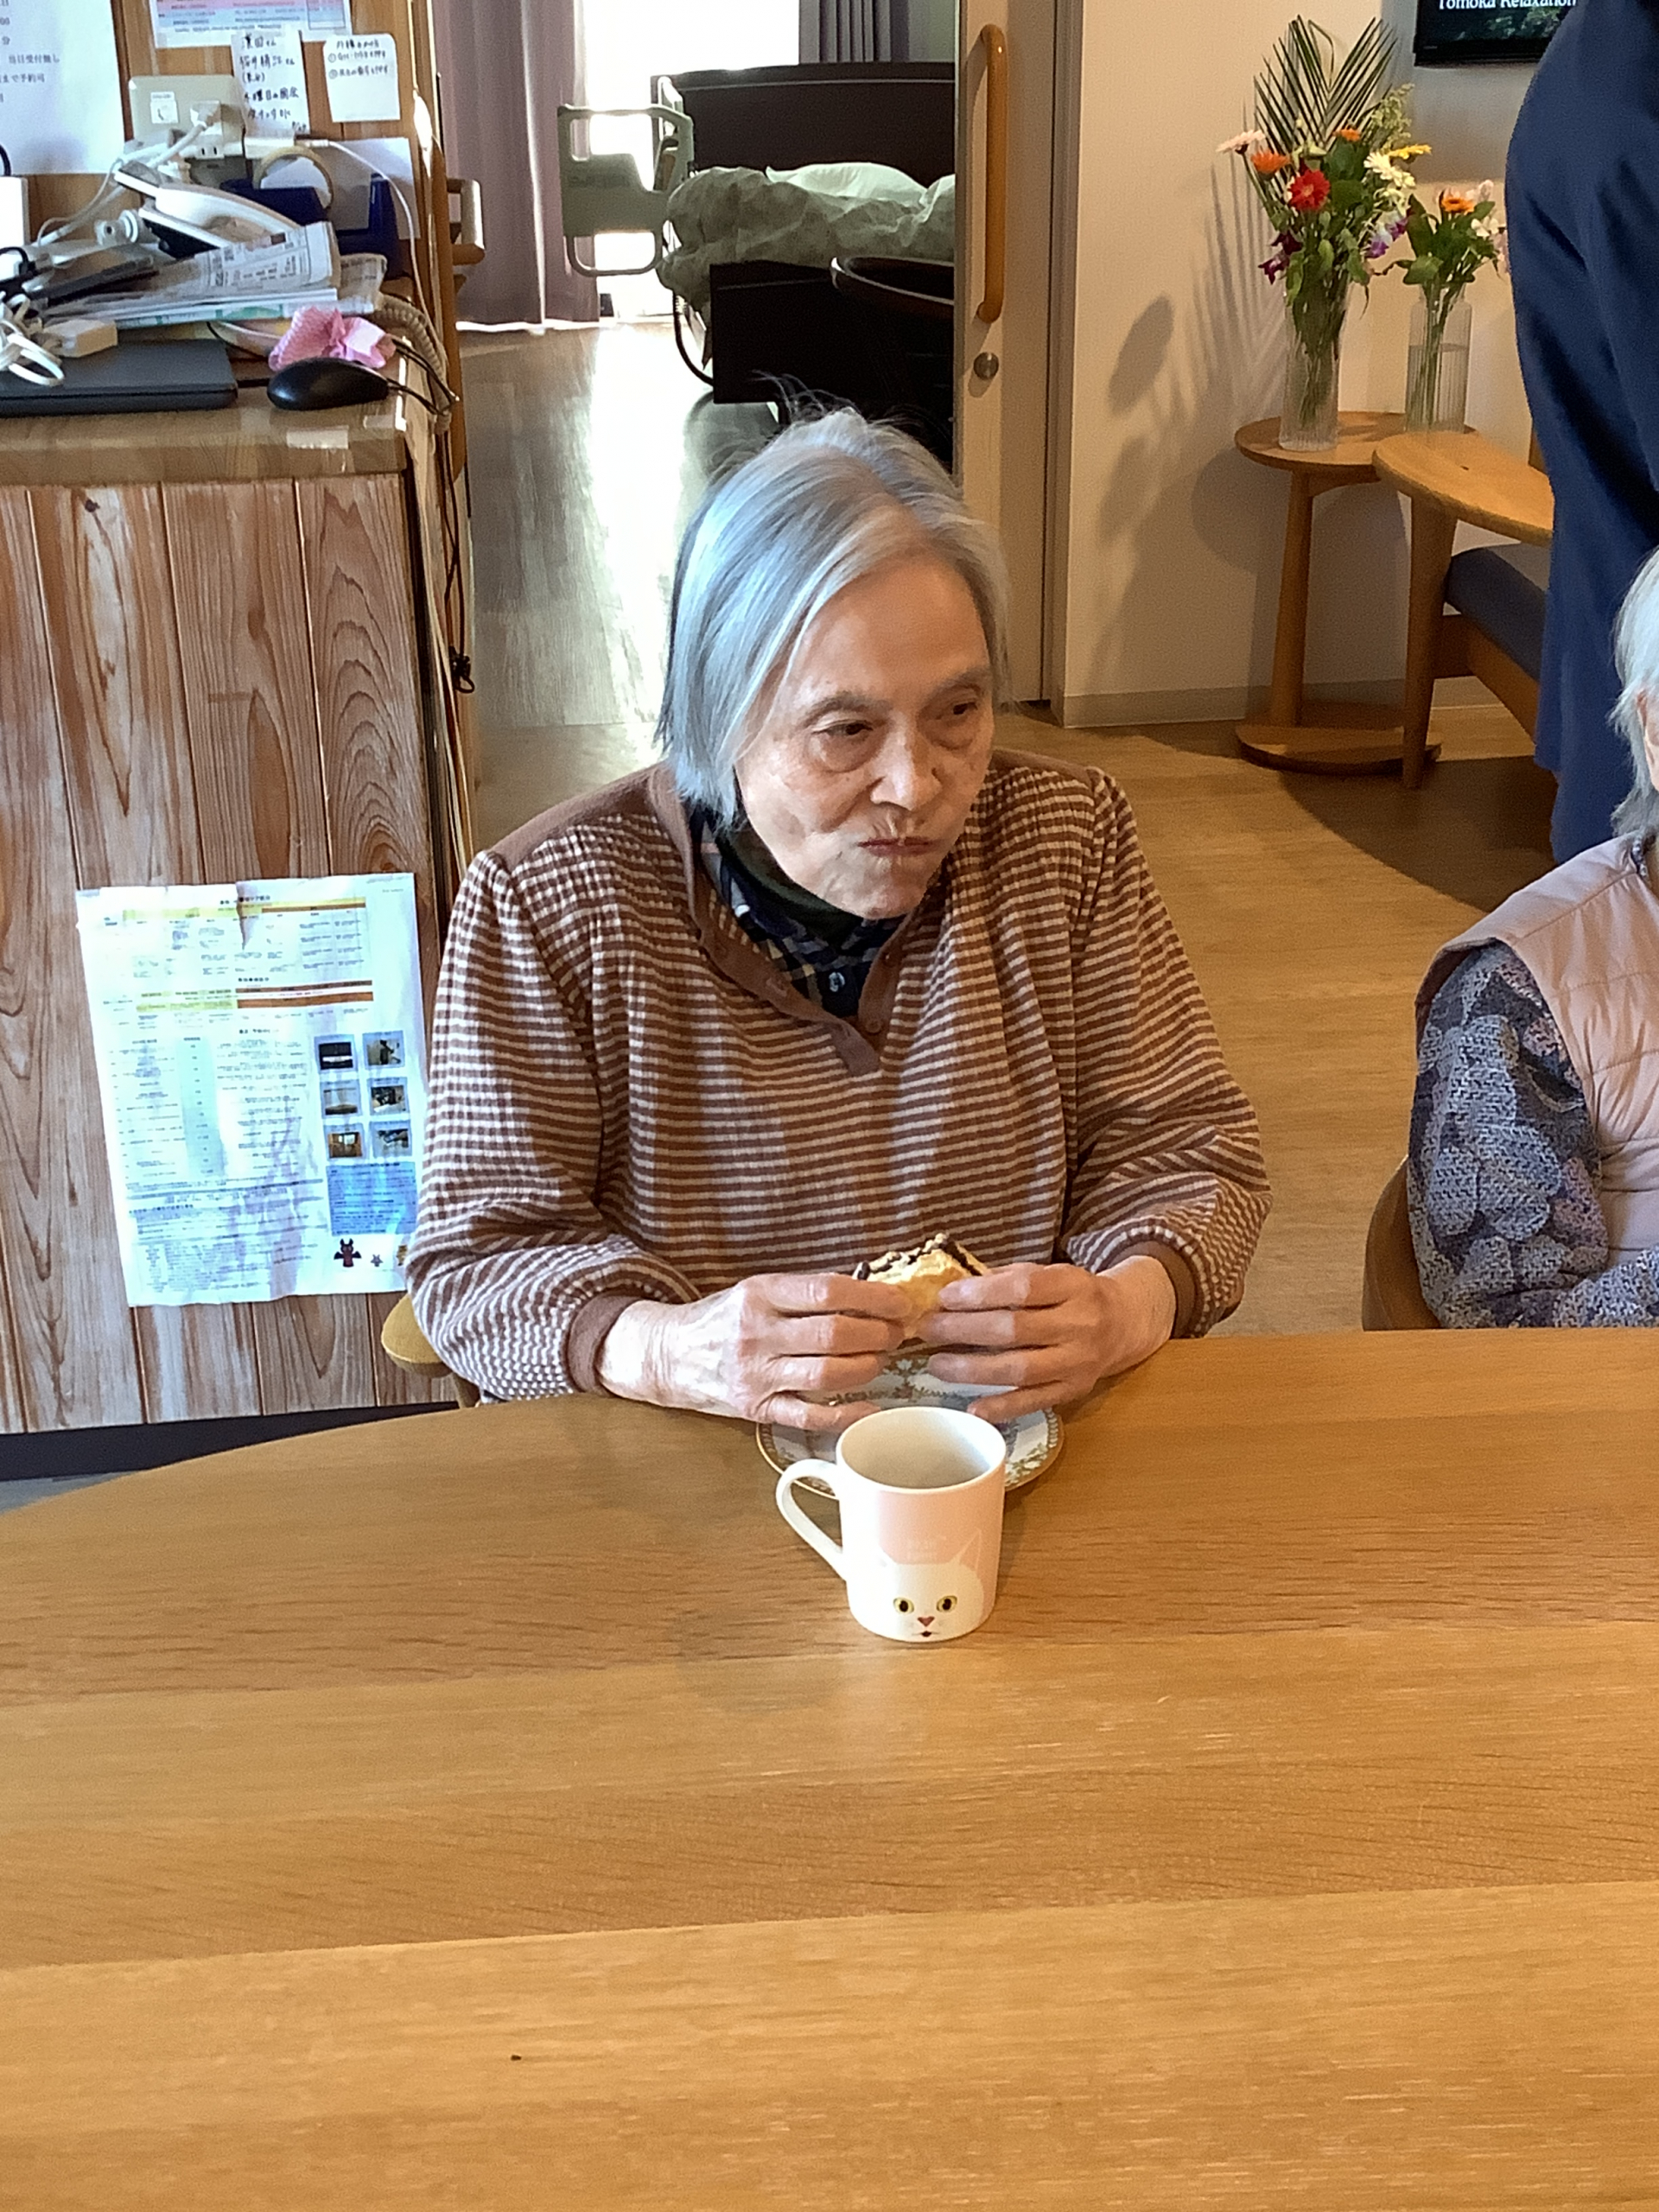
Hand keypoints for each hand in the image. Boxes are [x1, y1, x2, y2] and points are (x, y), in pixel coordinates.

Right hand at [595, 1272, 911, 1428]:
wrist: (670, 1354)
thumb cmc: (723, 1319)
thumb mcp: (756, 1290)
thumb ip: (805, 1292)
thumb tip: (872, 1293)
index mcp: (759, 1294)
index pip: (827, 1291)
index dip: (873, 1298)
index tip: (900, 1303)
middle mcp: (756, 1334)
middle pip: (833, 1335)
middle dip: (878, 1335)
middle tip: (895, 1333)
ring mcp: (755, 1375)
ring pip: (827, 1376)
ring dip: (868, 1368)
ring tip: (880, 1359)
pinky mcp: (756, 1409)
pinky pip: (810, 1416)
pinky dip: (847, 1413)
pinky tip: (871, 1405)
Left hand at [914, 1255, 1176, 1419]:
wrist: (1123, 1323)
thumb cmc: (1071, 1295)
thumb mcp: (1049, 1274)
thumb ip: (1007, 1280)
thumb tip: (950, 1293)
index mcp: (1073, 1285)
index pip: (1024, 1287)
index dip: (980, 1293)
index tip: (944, 1297)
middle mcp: (1080, 1324)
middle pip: (1015, 1330)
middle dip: (964, 1330)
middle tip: (927, 1329)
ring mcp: (1079, 1361)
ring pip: (1021, 1369)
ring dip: (973, 1369)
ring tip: (937, 1365)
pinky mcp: (1075, 1390)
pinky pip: (1035, 1402)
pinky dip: (1002, 1407)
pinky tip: (973, 1408)